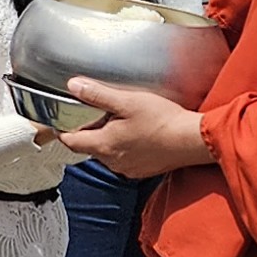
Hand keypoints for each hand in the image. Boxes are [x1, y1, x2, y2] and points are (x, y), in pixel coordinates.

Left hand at [50, 79, 211, 180]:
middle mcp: (112, 161)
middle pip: (88, 146)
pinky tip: (137, 133)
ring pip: (107, 153)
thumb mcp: (127, 101)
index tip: (64, 118)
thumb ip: (97, 95)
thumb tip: (73, 86)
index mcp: (104, 145)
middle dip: (89, 131)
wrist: (192, 141)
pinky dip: (125, 147)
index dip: (64, 129)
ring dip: (108, 139)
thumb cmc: (163, 121)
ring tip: (120, 121)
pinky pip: (124, 158)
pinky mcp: (142, 170)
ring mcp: (128, 168)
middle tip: (97, 113)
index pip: (70, 141)